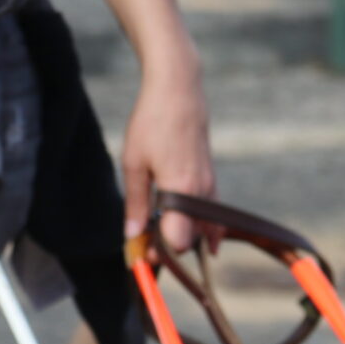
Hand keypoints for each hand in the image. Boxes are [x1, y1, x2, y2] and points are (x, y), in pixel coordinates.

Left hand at [120, 62, 214, 251]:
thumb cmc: (153, 122)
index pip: (177, 240)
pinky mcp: (212, 179)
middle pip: (191, 239)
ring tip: (161, 241)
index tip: (141, 253)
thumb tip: (131, 235)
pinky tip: (200, 242)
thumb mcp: (133, 163)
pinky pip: (213, 215)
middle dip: (170, 249)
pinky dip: (203, 229)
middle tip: (146, 250)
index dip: (159, 251)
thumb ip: (134, 203)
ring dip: (184, 239)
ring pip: (203, 228)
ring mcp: (210, 185)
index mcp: (181, 189)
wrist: (180, 90)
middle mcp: (202, 191)